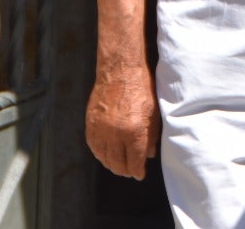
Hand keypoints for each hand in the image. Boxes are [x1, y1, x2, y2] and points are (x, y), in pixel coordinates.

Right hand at [86, 64, 158, 179]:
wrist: (121, 70)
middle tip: (130, 173)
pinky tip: (105, 155)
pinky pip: (93, 146)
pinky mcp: (91, 123)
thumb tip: (149, 155)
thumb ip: (151, 136)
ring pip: (104, 157)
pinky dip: (100, 154)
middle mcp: (115, 133)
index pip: (135, 162)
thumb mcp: (153, 113)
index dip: (138, 172)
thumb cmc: (142, 89)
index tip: (140, 175)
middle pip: (118, 163)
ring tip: (118, 166)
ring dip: (111, 164)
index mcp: (134, 132)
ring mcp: (101, 129)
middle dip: (125, 171)